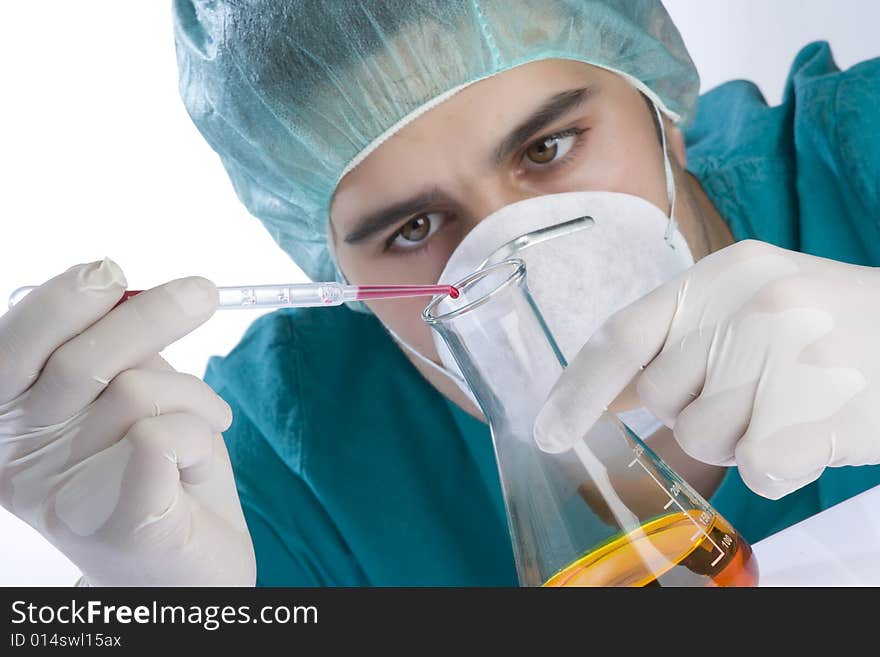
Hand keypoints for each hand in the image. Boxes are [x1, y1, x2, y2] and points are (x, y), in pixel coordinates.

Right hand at [0, 259, 255, 584]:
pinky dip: (198, 436)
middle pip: (77, 363)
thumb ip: (114, 351)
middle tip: (203, 293)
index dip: (59, 304)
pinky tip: (196, 466)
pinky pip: (161, 440)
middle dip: (148, 318)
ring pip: (132, 392)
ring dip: (192, 395)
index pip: (12, 349)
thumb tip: (118, 283)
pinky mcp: (123, 529)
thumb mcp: (131, 397)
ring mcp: (68, 501)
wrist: (191, 569)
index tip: (111, 272)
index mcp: (13, 424)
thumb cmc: (161, 474)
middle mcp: (25, 462)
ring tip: (206, 422)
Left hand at [534, 240, 879, 499]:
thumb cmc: (838, 332)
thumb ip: (682, 340)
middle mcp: (750, 301)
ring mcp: (787, 351)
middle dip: (697, 412)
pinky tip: (816, 433)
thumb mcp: (758, 306)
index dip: (578, 389)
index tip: (549, 432)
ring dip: (741, 439)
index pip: (623, 334)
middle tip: (762, 390)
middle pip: (663, 397)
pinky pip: (757, 468)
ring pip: (704, 438)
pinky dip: (781, 466)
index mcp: (724, 272)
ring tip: (794, 405)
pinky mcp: (818, 406)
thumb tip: (600, 398)